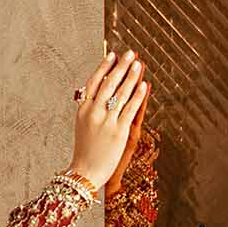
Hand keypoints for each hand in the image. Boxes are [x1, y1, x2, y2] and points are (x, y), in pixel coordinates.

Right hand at [71, 48, 148, 190]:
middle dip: (120, 67)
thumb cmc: (85, 150)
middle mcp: (93, 113)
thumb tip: (99, 91)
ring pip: (120, 94)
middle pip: (108, 84)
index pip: (94, 82)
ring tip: (139, 64)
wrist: (85, 173)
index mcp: (83, 110)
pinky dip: (138, 95)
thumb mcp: (82, 126)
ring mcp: (106, 122)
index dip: (104, 67)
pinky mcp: (118, 132)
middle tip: (131, 53)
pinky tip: (144, 85)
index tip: (113, 55)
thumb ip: (90, 109)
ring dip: (131, 77)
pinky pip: (130, 109)